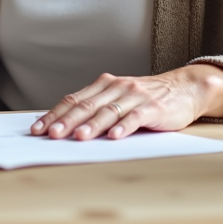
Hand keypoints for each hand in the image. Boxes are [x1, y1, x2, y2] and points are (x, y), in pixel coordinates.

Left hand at [30, 65, 222, 140]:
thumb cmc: (145, 98)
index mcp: (103, 85)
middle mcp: (116, 87)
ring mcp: (134, 96)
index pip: (73, 100)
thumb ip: (96, 108)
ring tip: (78, 137)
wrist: (184, 88)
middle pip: (86, 106)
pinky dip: (123, 127)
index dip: (54, 114)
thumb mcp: (118, 98)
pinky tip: (114, 137)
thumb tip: (65, 127)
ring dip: (91, 126)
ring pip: (108, 111)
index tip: (38, 129)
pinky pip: (135, 117)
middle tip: (51, 135)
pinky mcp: (153, 108)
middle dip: (66, 121)